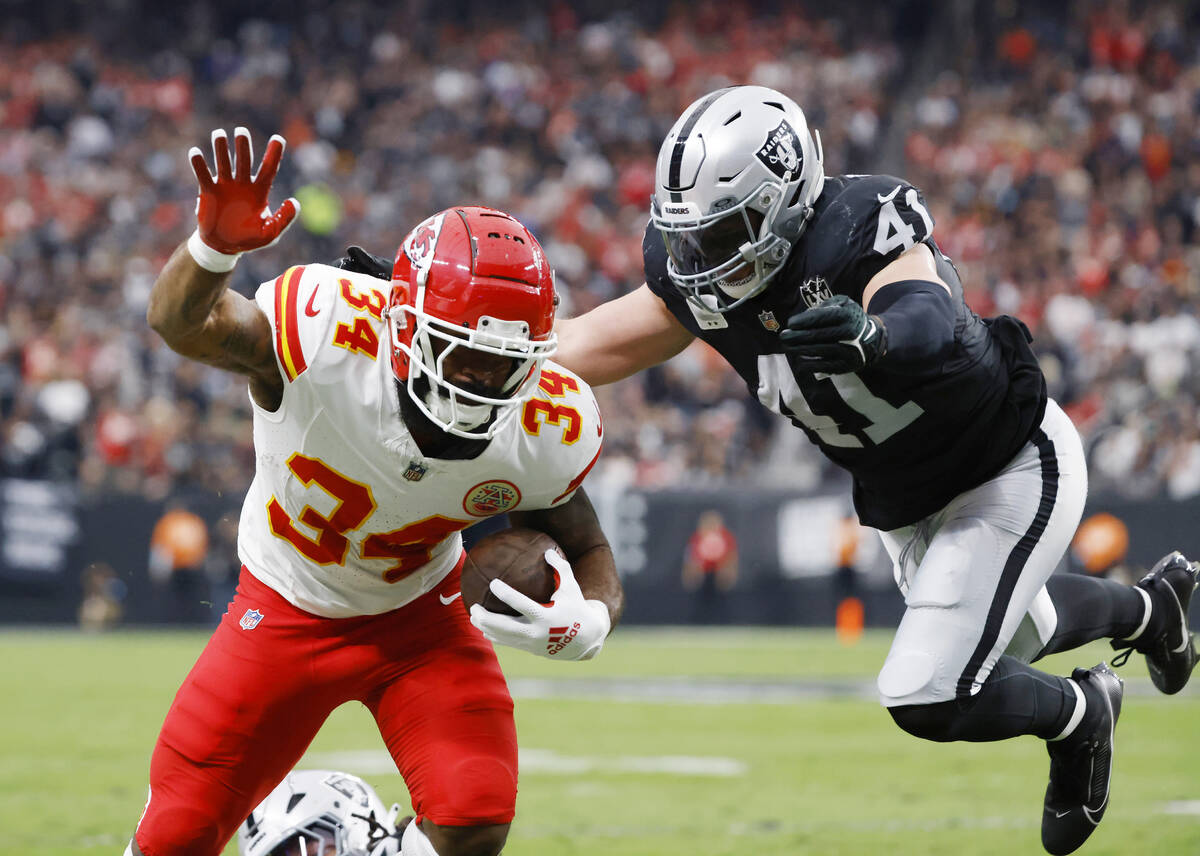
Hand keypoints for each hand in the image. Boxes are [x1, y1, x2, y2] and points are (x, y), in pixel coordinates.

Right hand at [187, 127, 299, 267]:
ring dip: (221, 148)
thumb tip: (294, 202)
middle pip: (244, 160)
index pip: (268, 168)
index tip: (278, 138)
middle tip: (241, 132)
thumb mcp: (271, 233)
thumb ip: (284, 219)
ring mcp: (225, 185)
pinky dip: (199, 164)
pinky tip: (195, 153)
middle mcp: (242, 184)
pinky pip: (203, 175)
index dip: (274, 154)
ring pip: (223, 162)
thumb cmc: (249, 238)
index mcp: (260, 191)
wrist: (224, 247)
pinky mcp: (209, 191)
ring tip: (219, 134)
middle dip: (243, 146)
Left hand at [469, 549, 611, 660]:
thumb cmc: (576, 608)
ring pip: (502, 637)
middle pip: (505, 627)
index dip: (506, 594)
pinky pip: (507, 642)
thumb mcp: (572, 588)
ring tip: (473, 616)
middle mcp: (536, 632)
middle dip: (487, 618)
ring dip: (485, 627)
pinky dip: (494, 635)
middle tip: (474, 606)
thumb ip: (560, 568)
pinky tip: (483, 627)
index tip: (493, 583)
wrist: (584, 640)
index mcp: (546, 616)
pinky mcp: (528, 649)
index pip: (522, 605)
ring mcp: (531, 643)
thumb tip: (547, 550)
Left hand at [779, 294, 886, 373]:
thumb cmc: (850, 319)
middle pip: (818, 335)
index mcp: (847, 315)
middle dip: (797, 336)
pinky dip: (810, 363)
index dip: (803, 321)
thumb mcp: (843, 304)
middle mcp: (849, 333)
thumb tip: (805, 315)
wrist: (872, 339)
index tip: (790, 323)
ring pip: (820, 350)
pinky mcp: (846, 365)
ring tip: (787, 347)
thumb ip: (825, 305)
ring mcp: (848, 350)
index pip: (821, 318)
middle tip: (783, 336)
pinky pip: (825, 365)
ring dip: (800, 349)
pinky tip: (799, 359)